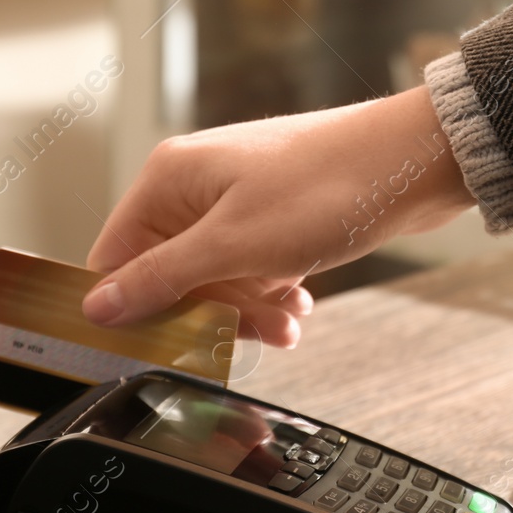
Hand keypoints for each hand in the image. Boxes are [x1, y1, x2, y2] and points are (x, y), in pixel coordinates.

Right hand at [83, 85, 475, 345]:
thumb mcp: (235, 246)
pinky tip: (300, 304)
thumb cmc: (328, 185)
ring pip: (216, 280)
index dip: (130, 309)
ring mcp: (236, 199)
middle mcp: (195, 186)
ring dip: (249, 311)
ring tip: (288, 321)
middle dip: (210, 315)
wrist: (413, 162)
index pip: (116, 259)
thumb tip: (99, 307)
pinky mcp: (272, 215)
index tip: (153, 350)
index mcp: (169, 179)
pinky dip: (272, 294)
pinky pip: (252, 269)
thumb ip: (162, 278)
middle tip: (246, 334)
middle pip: (169, 276)